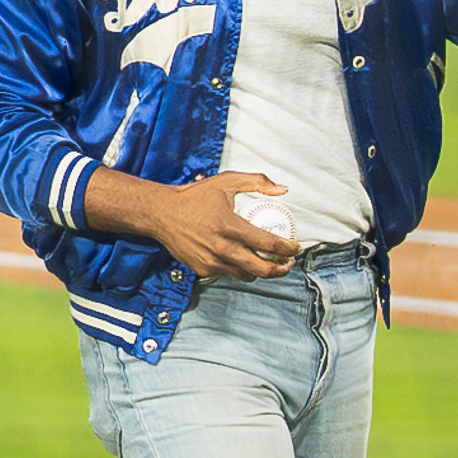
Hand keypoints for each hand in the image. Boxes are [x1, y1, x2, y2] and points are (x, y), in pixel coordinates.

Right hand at [86, 167, 297, 279]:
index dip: (288, 248)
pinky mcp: (203, 270)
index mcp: (231, 227)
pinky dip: (239, 269)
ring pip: (246, 275)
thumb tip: (283, 190)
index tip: (295, 246)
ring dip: (261, 271)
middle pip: (261, 269)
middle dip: (281, 268)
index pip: (269, 244)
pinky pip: (228, 274)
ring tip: (268, 263)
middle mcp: (222, 248)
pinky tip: (243, 260)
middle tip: (288, 262)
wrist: (162, 214)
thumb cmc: (194, 197)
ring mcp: (212, 262)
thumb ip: (257, 183)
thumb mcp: (227, 182)